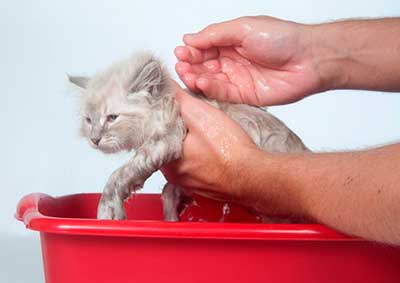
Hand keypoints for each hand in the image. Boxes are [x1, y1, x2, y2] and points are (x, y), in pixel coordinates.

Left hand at [161, 82, 258, 201]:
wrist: (254, 176)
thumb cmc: (230, 150)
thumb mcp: (201, 114)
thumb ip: (178, 99)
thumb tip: (163, 85)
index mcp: (166, 158)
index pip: (152, 133)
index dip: (161, 117)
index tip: (171, 108)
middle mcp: (172, 174)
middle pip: (165, 144)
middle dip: (174, 130)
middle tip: (190, 120)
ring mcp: (187, 182)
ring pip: (179, 156)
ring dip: (187, 144)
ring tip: (203, 135)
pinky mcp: (201, 186)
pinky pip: (194, 167)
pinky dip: (199, 157)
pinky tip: (211, 150)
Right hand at [175, 16, 321, 105]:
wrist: (308, 59)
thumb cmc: (282, 38)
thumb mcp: (243, 28)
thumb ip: (214, 35)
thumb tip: (189, 39)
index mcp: (231, 43)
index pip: (204, 48)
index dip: (191, 51)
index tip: (181, 52)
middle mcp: (232, 61)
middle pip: (204, 66)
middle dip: (190, 66)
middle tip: (181, 66)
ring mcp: (237, 79)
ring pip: (210, 81)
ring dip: (196, 78)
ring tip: (187, 74)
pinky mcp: (244, 96)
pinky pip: (222, 93)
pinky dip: (210, 89)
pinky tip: (201, 82)